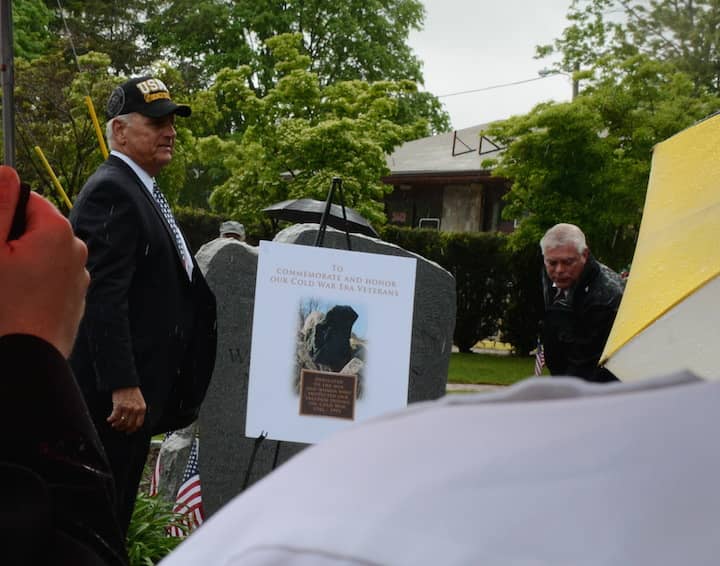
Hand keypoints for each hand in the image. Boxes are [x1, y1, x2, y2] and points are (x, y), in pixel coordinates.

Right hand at [0, 166, 88, 356]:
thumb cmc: (1, 304)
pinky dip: (30, 284)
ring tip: (4, 289)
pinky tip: (13, 304)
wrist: (25, 362)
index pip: (26, 200)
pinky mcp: (73, 301)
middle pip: (34, 228)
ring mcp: (77, 278)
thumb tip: (7, 170)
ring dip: (18, 263)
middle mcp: (76, 250)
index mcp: (58, 231)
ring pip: (39, 256)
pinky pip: (47, 280)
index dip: (1, 215)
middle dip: (9, 240)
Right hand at [108, 387, 146, 432]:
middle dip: (123, 428)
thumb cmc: (132, 392)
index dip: (133, 429)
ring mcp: (127, 408)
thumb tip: (134, 422)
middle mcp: (135, 409)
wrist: (125, 383)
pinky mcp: (118, 406)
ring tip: (114, 424)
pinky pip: (114, 417)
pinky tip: (109, 420)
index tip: (128, 431)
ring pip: (121, 422)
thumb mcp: (140, 401)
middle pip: (129, 425)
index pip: (138, 424)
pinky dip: (111, 420)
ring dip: (116, 425)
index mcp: (142, 408)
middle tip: (119, 428)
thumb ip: (138, 411)